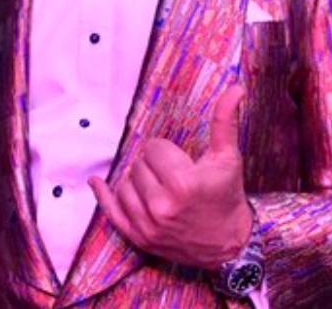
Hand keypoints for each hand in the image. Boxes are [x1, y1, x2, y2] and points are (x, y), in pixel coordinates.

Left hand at [90, 85, 252, 269]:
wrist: (229, 244)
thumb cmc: (227, 197)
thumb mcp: (228, 158)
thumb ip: (225, 121)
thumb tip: (235, 88)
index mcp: (182, 183)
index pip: (154, 149)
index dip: (167, 151)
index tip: (180, 161)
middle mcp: (162, 206)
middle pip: (138, 165)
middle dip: (154, 166)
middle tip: (173, 175)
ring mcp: (148, 225)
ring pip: (125, 184)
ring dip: (138, 180)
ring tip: (158, 185)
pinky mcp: (140, 238)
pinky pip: (112, 213)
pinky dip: (103, 197)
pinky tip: (96, 183)